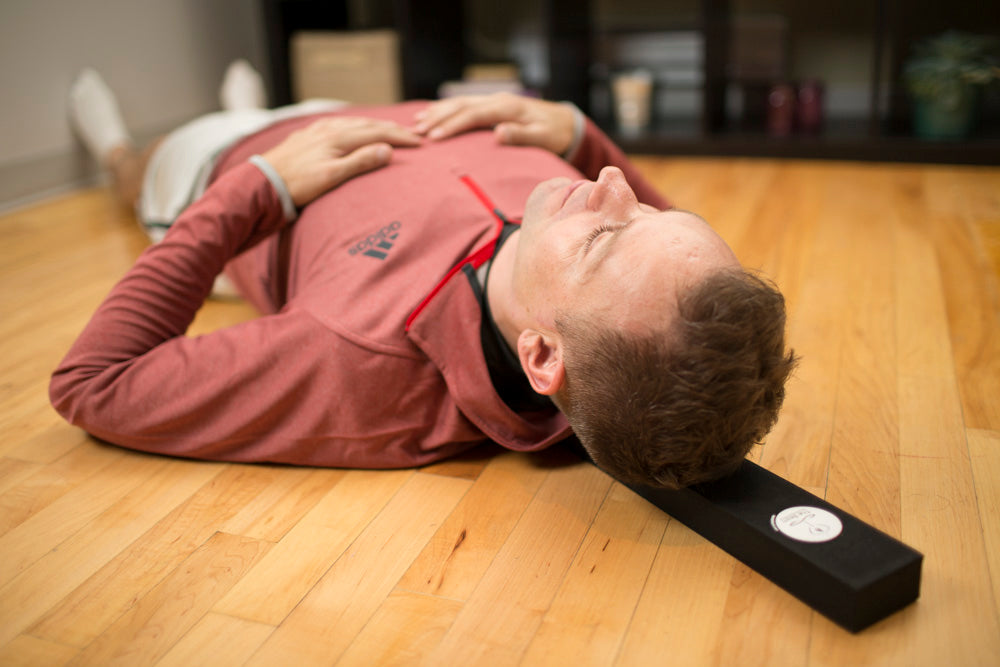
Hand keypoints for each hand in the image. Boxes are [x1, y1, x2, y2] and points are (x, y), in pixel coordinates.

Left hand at [261, 117, 421, 206]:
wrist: (263, 182)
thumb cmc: (298, 184)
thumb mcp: (332, 176)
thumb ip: (360, 162)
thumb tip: (387, 149)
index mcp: (339, 137)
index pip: (377, 133)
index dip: (400, 137)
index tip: (419, 143)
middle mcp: (329, 129)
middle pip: (367, 124)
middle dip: (391, 129)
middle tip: (411, 134)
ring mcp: (317, 131)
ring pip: (352, 122)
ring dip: (373, 125)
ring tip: (386, 128)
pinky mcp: (307, 136)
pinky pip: (337, 124)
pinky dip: (353, 125)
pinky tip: (350, 128)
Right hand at [413, 93, 575, 154]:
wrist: (563, 122)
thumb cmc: (553, 135)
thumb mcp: (542, 138)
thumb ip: (521, 136)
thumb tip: (498, 133)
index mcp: (507, 108)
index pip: (473, 115)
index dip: (452, 125)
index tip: (433, 137)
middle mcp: (497, 100)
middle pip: (461, 106)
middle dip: (437, 117)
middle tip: (416, 131)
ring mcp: (493, 100)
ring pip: (459, 102)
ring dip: (437, 111)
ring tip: (416, 122)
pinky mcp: (491, 104)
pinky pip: (464, 104)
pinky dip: (445, 108)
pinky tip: (430, 114)